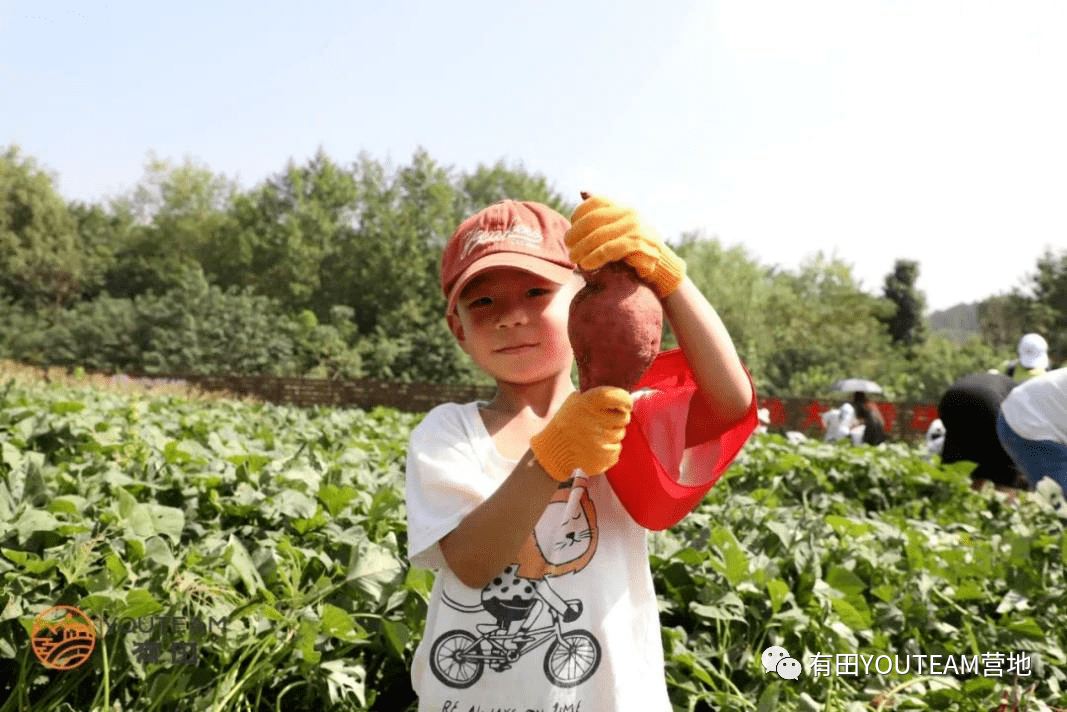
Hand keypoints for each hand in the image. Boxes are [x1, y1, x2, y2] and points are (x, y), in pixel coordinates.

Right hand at [529, 386, 632, 480]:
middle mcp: (596, 422)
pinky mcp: (603, 458)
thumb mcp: (575, 401)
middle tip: (604, 421)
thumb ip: (596, 396)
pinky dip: (609, 449)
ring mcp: (600, 442)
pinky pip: (616, 450)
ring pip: (620, 435)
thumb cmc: (566, 423)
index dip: (625, 400)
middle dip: (617, 419)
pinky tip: (595, 448)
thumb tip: (620, 397)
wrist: (552, 451)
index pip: (619, 397)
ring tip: (595, 435)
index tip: (625, 404)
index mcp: (588, 403)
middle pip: (624, 418)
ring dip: (611, 435)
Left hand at [565, 194, 685, 297]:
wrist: (660, 265)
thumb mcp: (616, 227)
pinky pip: (611, 249)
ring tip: (574, 258)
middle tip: (568, 246)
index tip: (571, 230)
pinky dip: (596, 257)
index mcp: (623, 206)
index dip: (578, 214)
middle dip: (576, 233)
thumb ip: (601, 212)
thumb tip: (583, 191)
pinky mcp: (640, 245)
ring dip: (582, 248)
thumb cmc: (633, 247)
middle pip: (594, 220)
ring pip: (600, 235)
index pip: (595, 203)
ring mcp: (637, 228)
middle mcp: (630, 213)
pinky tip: (587, 264)